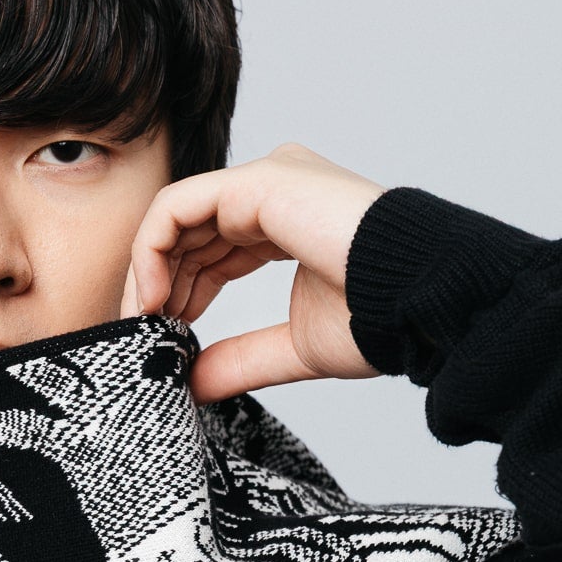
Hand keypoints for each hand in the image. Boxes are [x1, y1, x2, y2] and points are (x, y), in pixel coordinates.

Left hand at [123, 142, 387, 400]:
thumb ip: (240, 358)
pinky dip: (152, 250)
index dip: (181, 291)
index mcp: (288, 217)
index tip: (166, 337)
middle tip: (143, 334)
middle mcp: (274, 189)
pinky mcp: (257, 181)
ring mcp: (266, 178)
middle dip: (158, 283)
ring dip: (149, 271)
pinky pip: (177, 206)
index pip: (212, 246)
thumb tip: (192, 384)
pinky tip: (155, 297)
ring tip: (146, 322)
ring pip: (176, 216)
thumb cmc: (381, 319)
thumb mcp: (294, 347)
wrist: (419, 302)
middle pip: (189, 230)